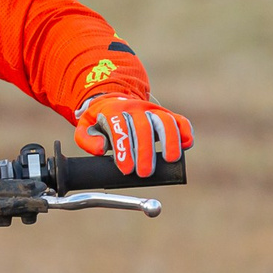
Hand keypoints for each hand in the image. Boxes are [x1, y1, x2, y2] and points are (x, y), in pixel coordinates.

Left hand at [74, 94, 192, 177]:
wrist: (114, 100)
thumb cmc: (100, 120)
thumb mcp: (85, 127)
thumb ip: (86, 139)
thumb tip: (100, 149)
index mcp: (114, 110)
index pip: (120, 128)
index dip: (124, 149)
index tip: (126, 169)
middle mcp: (135, 108)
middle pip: (143, 127)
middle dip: (145, 151)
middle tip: (144, 173)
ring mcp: (152, 110)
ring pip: (164, 120)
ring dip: (170, 140)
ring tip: (171, 159)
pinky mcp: (166, 114)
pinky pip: (179, 120)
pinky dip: (185, 131)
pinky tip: (187, 144)